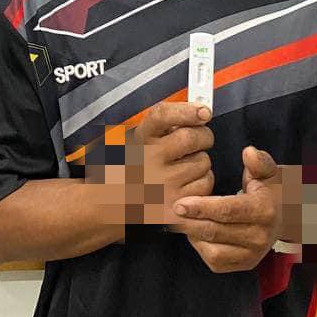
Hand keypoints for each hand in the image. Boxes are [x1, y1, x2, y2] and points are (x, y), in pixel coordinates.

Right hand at [124, 101, 214, 225]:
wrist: (112, 206)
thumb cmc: (132, 169)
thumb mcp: (138, 141)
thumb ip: (163, 126)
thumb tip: (199, 112)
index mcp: (139, 139)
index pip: (162, 116)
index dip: (186, 111)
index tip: (204, 112)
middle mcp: (147, 161)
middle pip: (191, 137)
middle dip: (202, 137)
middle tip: (199, 140)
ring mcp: (161, 185)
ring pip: (202, 162)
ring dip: (201, 163)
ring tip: (186, 167)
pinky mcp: (172, 205)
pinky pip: (204, 186)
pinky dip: (202, 184)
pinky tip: (188, 184)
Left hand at [172, 146, 282, 272]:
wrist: (282, 217)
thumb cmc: (267, 189)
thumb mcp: (267, 171)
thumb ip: (258, 161)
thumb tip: (248, 152)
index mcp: (264, 211)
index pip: (227, 210)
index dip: (201, 207)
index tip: (179, 203)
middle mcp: (260, 237)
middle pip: (216, 231)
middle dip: (190, 221)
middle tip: (172, 211)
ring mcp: (252, 255)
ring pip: (213, 251)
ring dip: (193, 236)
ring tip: (183, 220)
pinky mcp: (244, 265)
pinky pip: (215, 262)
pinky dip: (200, 248)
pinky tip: (195, 232)